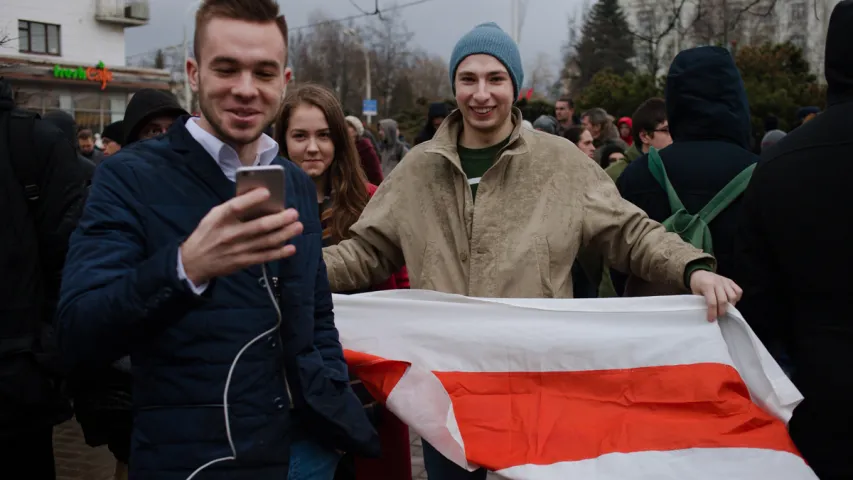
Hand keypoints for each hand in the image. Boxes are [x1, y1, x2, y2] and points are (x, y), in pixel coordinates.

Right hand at [180, 188, 302, 284]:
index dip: (252, 199)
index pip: (236, 207)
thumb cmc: (208, 233)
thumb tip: (258, 198)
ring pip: (265, 242)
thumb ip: (233, 208)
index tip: (268, 192)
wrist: (194, 262)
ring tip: (298, 226)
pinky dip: (279, 253)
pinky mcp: (243, 262)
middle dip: (279, 219)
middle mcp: (229, 234)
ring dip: (284, 234)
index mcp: (219, 219)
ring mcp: (237, 250)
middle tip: (294, 213)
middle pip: (258, 226)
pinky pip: (264, 257)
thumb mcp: (213, 217)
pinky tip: (291, 247)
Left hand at [689, 270, 742, 321]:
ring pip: (733, 296)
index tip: (711, 319)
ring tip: (724, 309)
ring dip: (730, 305)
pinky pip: (738, 291)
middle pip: (723, 300)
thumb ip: (701, 301)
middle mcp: (717, 282)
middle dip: (721, 311)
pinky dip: (737, 298)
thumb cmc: (697, 284)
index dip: (712, 313)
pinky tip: (731, 301)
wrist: (700, 272)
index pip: (712, 302)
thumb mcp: (695, 292)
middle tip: (718, 316)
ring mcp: (725, 281)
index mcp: (707, 285)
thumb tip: (708, 313)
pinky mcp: (730, 281)